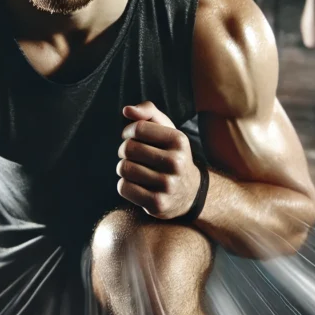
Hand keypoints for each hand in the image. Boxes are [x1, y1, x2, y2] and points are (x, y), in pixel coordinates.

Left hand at [117, 101, 200, 219]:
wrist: (191, 192)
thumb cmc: (171, 154)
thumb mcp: (167, 130)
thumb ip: (148, 112)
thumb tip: (127, 110)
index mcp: (179, 140)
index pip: (138, 128)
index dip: (128, 131)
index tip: (131, 137)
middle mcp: (176, 162)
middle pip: (128, 148)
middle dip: (124, 150)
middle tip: (132, 156)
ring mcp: (168, 185)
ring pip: (124, 168)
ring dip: (123, 168)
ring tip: (134, 170)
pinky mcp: (158, 204)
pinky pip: (124, 187)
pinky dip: (124, 185)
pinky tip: (136, 185)